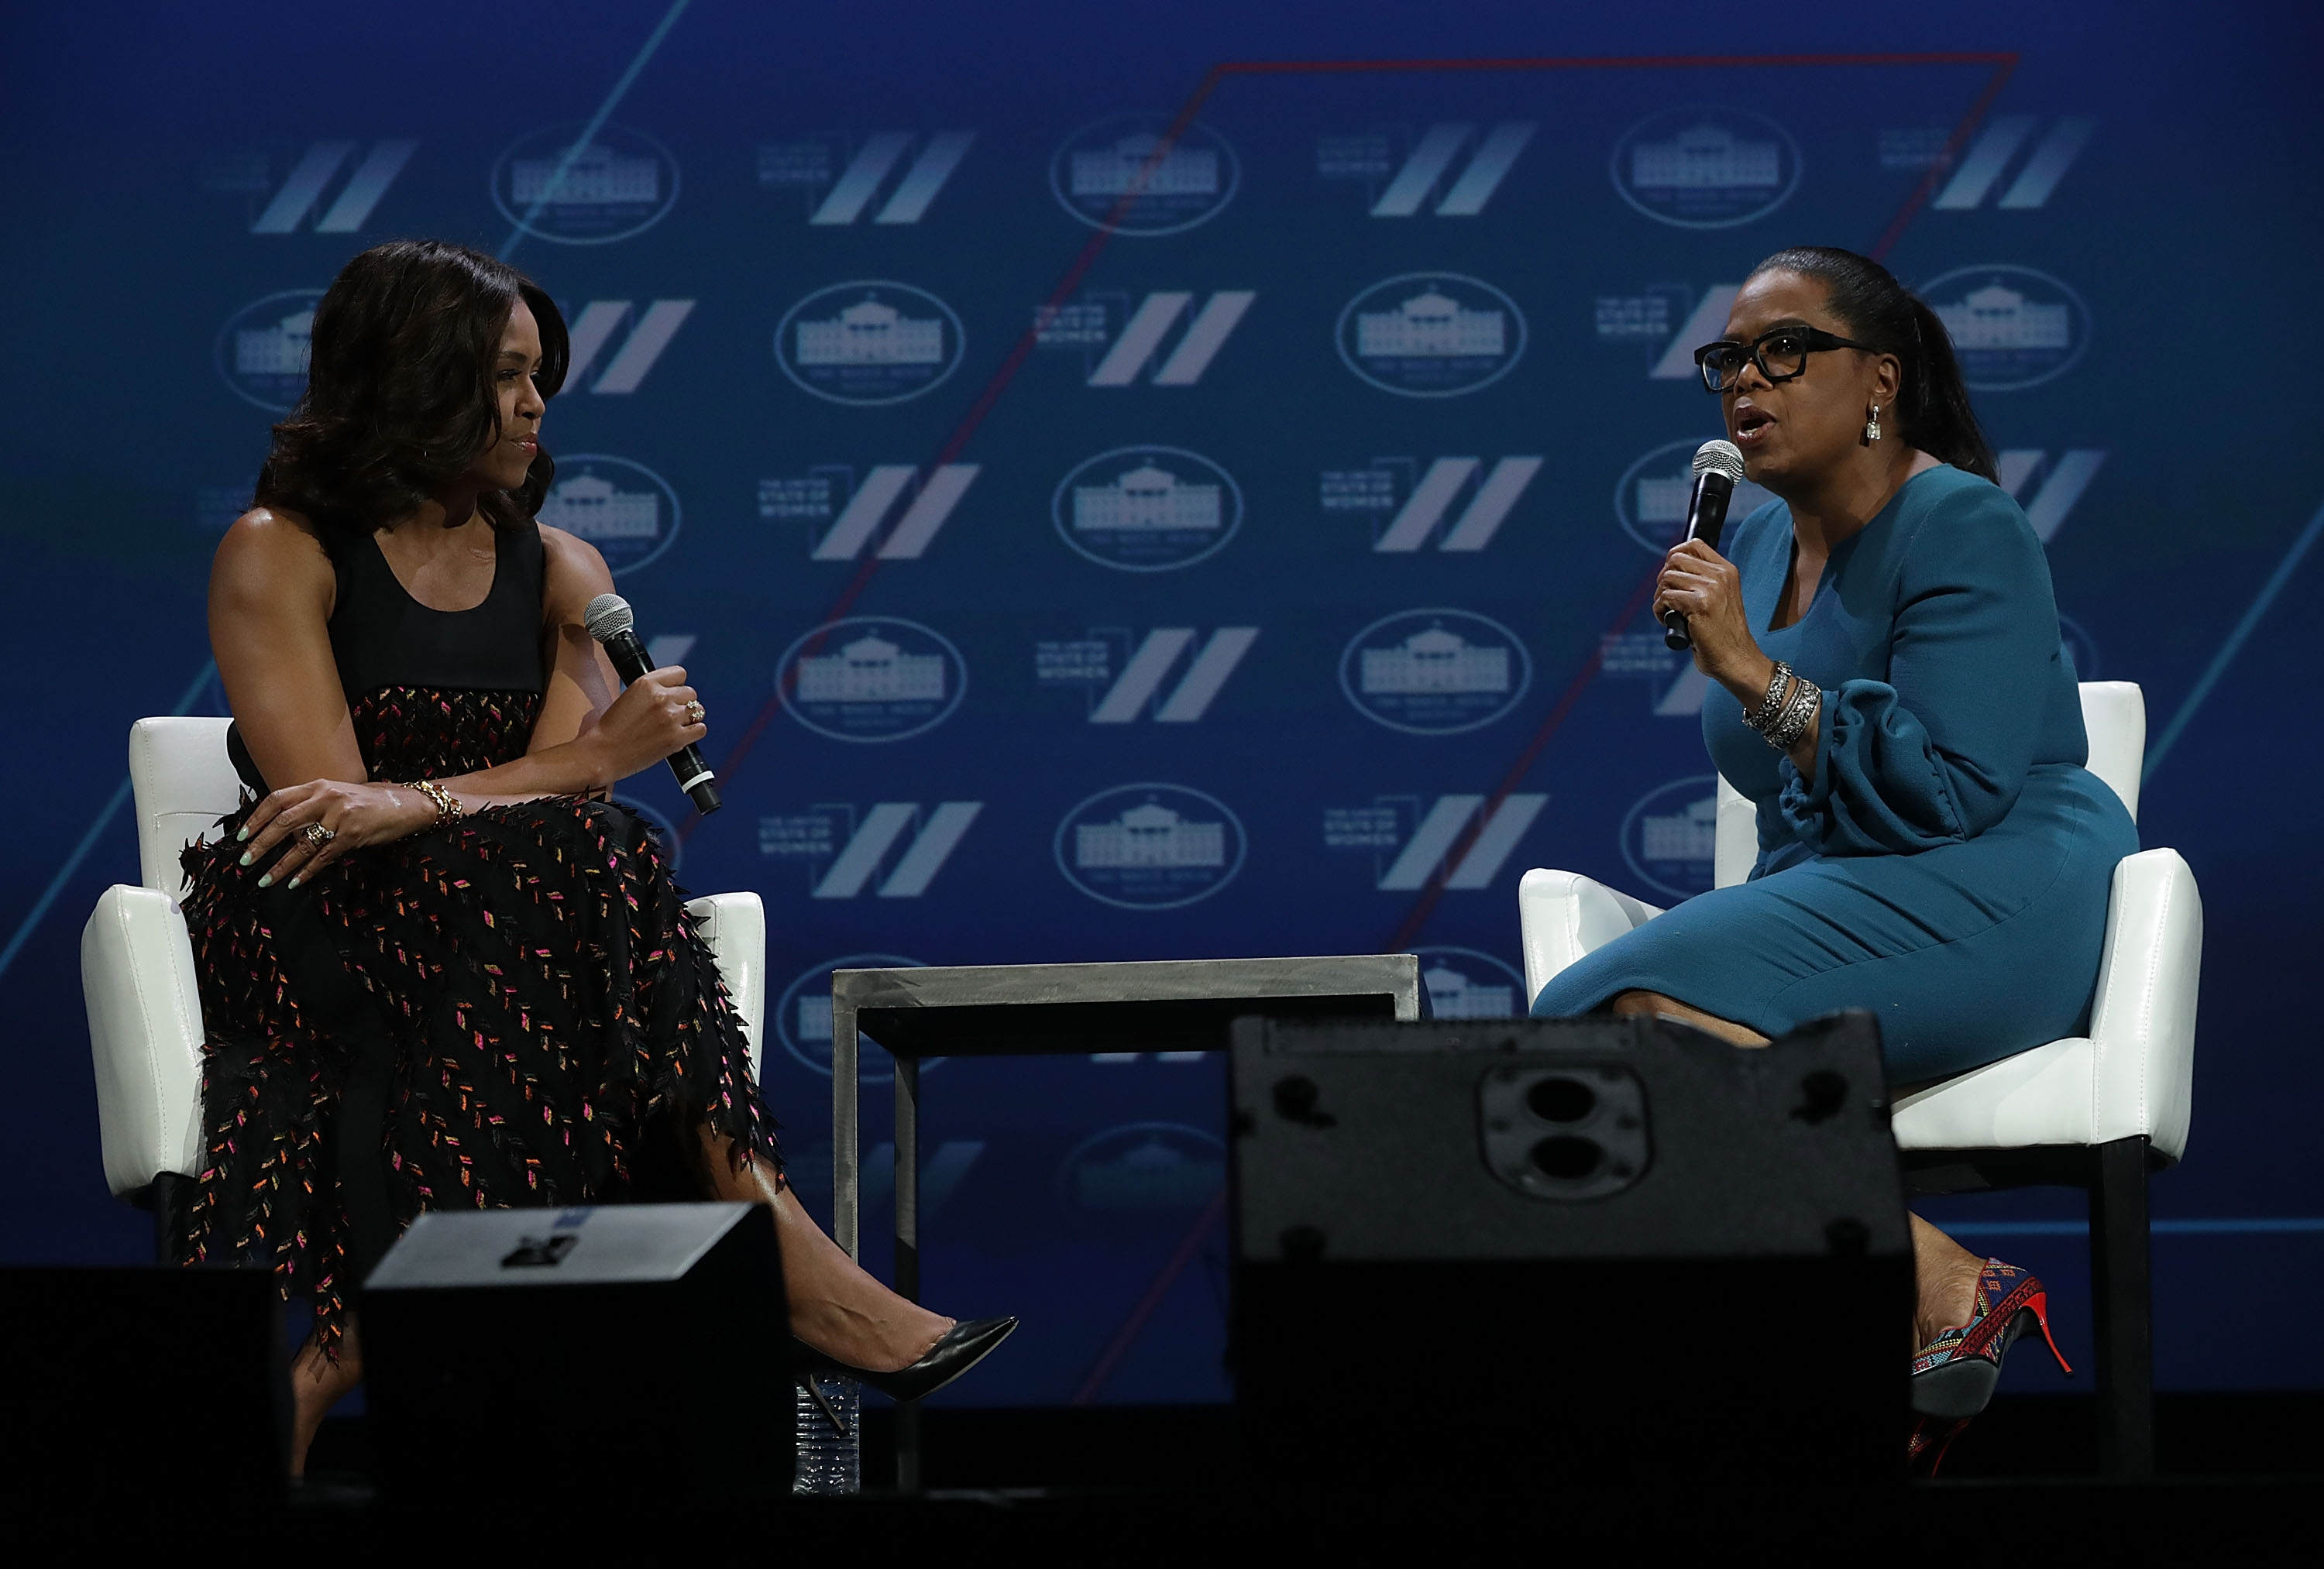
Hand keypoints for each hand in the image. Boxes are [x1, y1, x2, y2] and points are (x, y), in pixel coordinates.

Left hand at [237, 779, 438, 888]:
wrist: (406, 804)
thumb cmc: (371, 801)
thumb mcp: (338, 794)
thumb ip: (312, 805)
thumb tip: (284, 827)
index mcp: (318, 786)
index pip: (277, 799)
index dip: (256, 818)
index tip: (242, 835)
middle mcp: (326, 798)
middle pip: (283, 821)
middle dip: (261, 843)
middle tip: (246, 859)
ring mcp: (339, 817)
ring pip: (301, 844)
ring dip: (281, 865)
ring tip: (266, 879)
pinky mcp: (352, 835)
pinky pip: (323, 857)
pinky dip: (307, 871)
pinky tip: (296, 882)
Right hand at [588, 665, 707, 783]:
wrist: (603, 753)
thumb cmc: (612, 729)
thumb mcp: (629, 696)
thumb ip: (652, 691)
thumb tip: (675, 692)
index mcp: (647, 682)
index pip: (680, 674)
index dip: (677, 686)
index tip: (672, 695)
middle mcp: (661, 696)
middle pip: (691, 693)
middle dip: (683, 704)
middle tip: (671, 716)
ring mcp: (670, 717)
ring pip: (698, 710)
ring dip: (690, 719)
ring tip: (675, 727)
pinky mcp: (676, 738)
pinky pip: (700, 729)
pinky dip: (694, 733)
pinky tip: (683, 736)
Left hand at [1656, 539, 1768, 693]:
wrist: (1737, 659)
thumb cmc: (1724, 634)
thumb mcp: (1720, 598)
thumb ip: (1704, 580)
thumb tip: (1671, 568)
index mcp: (1727, 571)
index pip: (1694, 544)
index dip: (1674, 555)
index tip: (1670, 574)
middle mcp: (1721, 575)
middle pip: (1675, 559)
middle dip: (1663, 579)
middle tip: (1668, 599)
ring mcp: (1711, 589)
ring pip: (1666, 578)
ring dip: (1660, 597)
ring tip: (1670, 613)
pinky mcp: (1699, 605)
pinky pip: (1664, 598)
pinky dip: (1660, 611)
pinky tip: (1670, 621)